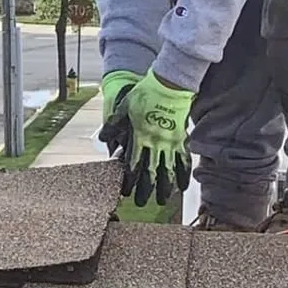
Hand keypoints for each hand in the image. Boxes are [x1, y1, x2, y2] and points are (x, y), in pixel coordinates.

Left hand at [99, 70, 194, 206]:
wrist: (169, 84)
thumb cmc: (145, 94)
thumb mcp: (124, 107)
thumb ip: (114, 125)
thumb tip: (103, 139)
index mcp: (139, 136)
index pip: (132, 164)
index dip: (128, 180)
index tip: (125, 192)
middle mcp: (155, 142)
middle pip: (150, 172)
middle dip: (146, 190)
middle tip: (141, 203)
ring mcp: (170, 141)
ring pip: (168, 170)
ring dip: (165, 188)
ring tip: (162, 201)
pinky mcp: (182, 138)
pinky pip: (184, 160)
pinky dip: (183, 174)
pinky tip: (182, 187)